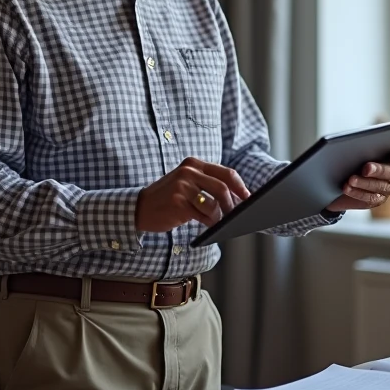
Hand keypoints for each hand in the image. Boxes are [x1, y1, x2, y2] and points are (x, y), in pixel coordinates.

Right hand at [135, 157, 250, 231]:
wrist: (140, 207)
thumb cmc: (168, 198)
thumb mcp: (187, 184)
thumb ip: (208, 186)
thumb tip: (237, 199)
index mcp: (194, 164)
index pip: (226, 173)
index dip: (240, 187)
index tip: (249, 198)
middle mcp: (188, 172)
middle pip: (223, 187)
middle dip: (233, 204)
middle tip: (236, 215)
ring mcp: (182, 186)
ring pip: (214, 204)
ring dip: (219, 217)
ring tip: (216, 221)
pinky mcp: (177, 203)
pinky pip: (203, 216)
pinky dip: (209, 223)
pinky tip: (207, 225)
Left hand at [326, 149, 389, 212]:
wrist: (339, 176)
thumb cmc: (352, 156)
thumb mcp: (358, 148)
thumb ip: (365, 145)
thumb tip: (358, 143)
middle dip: (380, 170)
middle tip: (366, 168)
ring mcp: (387, 188)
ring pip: (382, 186)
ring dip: (365, 183)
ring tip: (351, 179)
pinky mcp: (376, 199)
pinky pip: (370, 198)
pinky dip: (358, 192)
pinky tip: (348, 188)